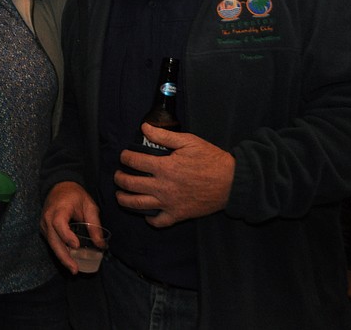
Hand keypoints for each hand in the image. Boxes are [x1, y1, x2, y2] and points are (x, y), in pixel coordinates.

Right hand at [40, 181, 101, 272]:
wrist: (59, 186)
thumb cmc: (75, 195)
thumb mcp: (89, 205)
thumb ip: (94, 224)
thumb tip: (101, 245)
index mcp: (59, 208)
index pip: (58, 223)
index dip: (66, 235)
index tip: (76, 246)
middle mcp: (48, 217)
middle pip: (53, 239)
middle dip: (64, 255)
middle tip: (75, 269)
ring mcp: (44, 224)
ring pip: (51, 243)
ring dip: (62, 257)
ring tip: (73, 268)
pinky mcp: (44, 229)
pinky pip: (51, 242)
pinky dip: (59, 251)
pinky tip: (69, 260)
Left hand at [115, 123, 234, 227]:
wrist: (232, 182)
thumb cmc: (211, 159)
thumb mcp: (188, 141)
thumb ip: (164, 135)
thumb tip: (144, 127)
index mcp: (164, 167)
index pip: (134, 161)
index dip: (125, 157)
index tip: (124, 155)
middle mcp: (162, 186)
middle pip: (130, 184)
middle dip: (119, 178)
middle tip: (118, 175)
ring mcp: (169, 203)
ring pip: (137, 204)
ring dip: (124, 199)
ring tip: (120, 195)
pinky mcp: (178, 215)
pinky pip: (158, 222)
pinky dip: (149, 219)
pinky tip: (145, 213)